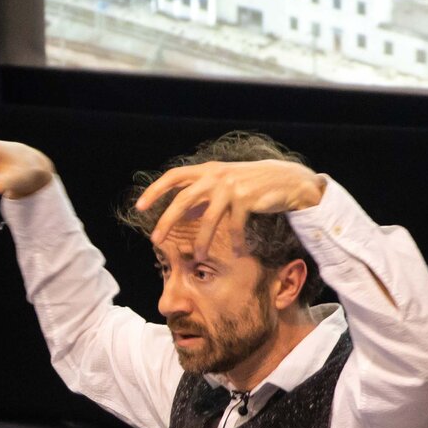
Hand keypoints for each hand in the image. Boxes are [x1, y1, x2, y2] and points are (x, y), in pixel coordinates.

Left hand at [136, 158, 326, 259]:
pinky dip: (236, 242)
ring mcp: (231, 187)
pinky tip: (237, 252)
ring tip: (198, 256)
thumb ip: (204, 195)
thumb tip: (183, 213)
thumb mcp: (225, 184)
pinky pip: (235, 227)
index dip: (155, 191)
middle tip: (155, 240)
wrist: (288, 180)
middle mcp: (216, 176)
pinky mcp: (247, 199)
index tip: (139, 207)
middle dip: (167, 221)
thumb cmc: (252, 184)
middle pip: (184, 199)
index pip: (174, 177)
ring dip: (203, 241)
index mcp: (208, 170)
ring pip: (209, 220)